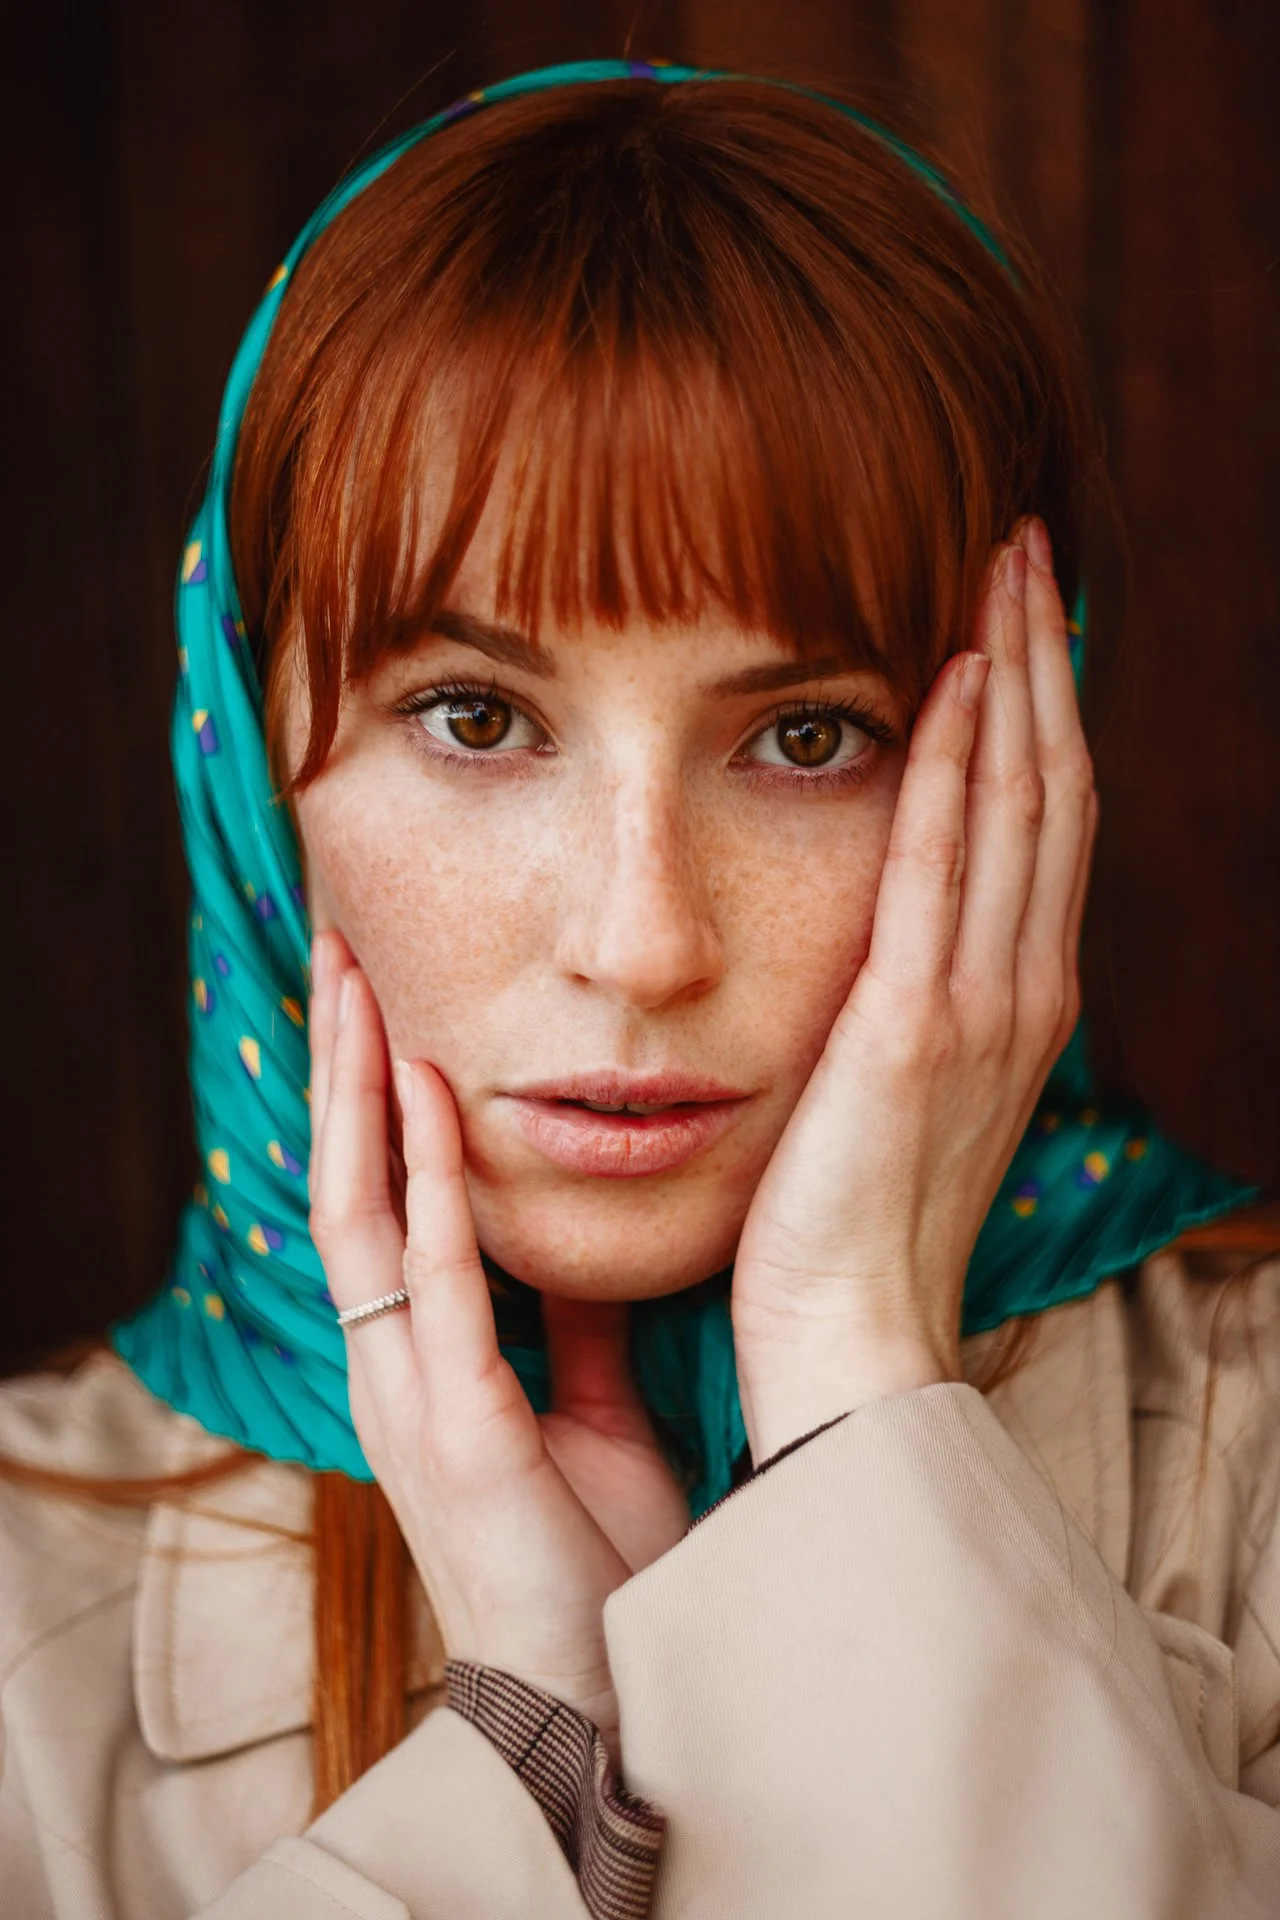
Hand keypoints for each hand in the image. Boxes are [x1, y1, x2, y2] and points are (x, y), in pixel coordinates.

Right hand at [307, 932, 689, 1751]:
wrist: (601, 1698)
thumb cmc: (596, 1564)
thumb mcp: (596, 1418)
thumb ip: (579, 1329)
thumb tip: (588, 1244)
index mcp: (423, 1362)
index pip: (379, 1199)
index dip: (374, 1100)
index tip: (385, 1001)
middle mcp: (394, 1364)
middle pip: (347, 1181)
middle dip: (345, 1068)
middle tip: (347, 954)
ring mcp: (410, 1393)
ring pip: (362, 1211)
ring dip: (364, 1095)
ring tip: (362, 988)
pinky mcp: (455, 1423)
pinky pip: (435, 1275)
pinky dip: (433, 1179)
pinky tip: (436, 1096)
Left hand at [731, 520, 1097, 1462]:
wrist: (850, 1332)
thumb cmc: (855, 1218)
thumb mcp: (897, 1088)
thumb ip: (911, 995)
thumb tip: (888, 926)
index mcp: (1017, 997)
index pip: (1042, 819)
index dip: (1041, 706)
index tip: (1018, 609)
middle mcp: (1022, 985)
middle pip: (1051, 786)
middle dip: (1040, 658)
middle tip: (1024, 545)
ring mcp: (982, 1003)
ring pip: (1020, 804)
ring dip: (1012, 676)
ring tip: (1000, 567)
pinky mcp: (918, 1026)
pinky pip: (945, 869)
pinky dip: (961, 766)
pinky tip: (953, 678)